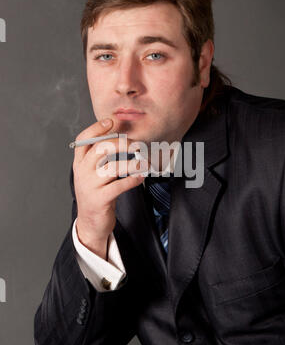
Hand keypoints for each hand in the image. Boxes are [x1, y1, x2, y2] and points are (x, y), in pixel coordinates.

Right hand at [73, 118, 148, 258]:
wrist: (90, 223)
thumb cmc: (96, 193)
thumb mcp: (92, 173)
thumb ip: (101, 157)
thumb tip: (122, 136)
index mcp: (79, 163)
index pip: (84, 139)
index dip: (97, 128)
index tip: (112, 121)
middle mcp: (82, 172)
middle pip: (100, 149)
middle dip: (121, 143)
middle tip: (137, 144)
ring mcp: (90, 186)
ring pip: (113, 167)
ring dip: (132, 163)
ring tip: (144, 163)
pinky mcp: (100, 199)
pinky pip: (119, 186)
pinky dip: (133, 180)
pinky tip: (141, 177)